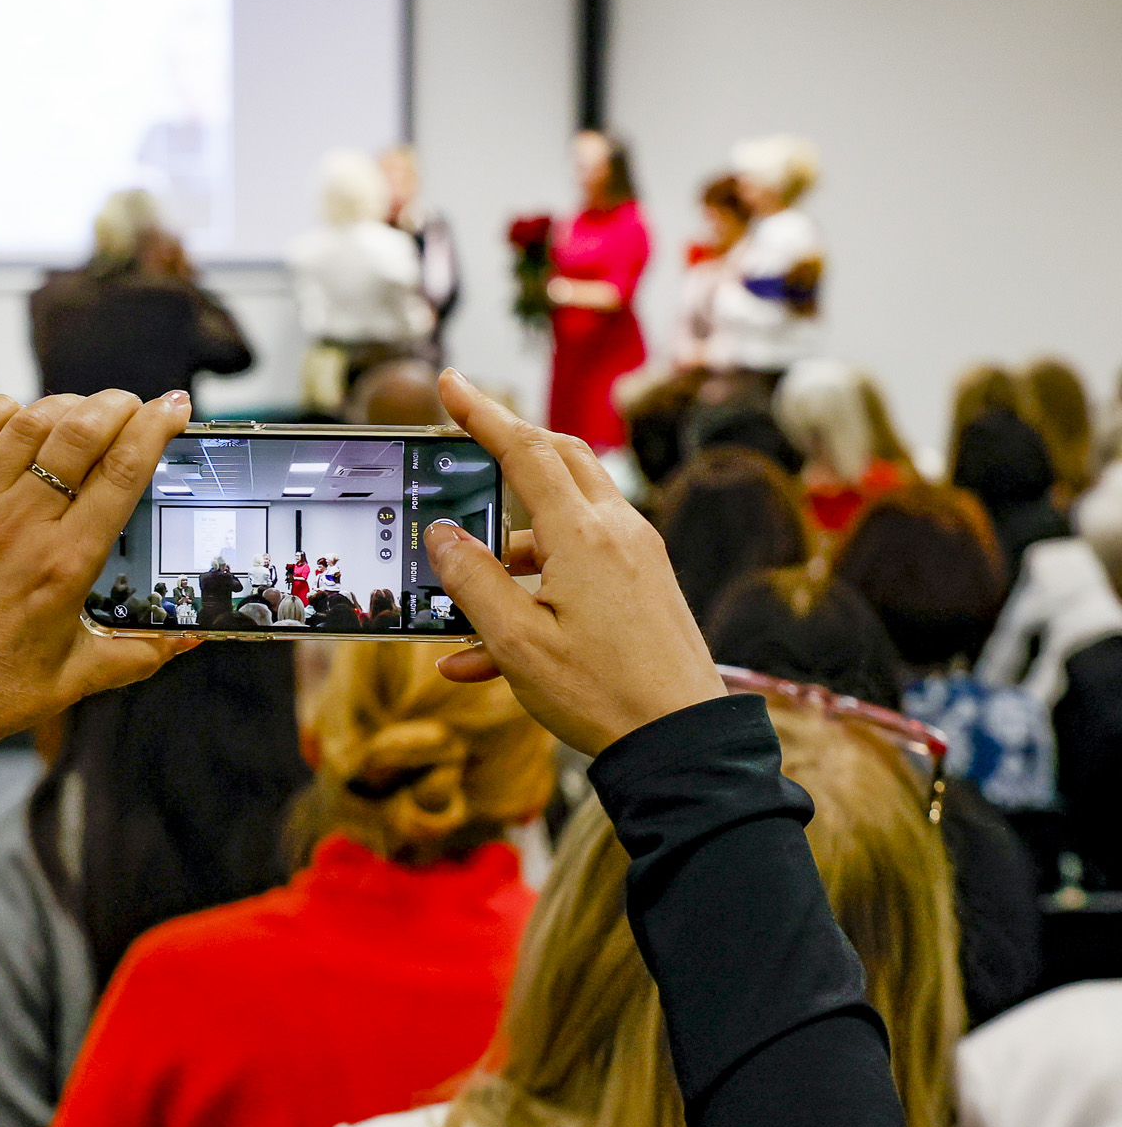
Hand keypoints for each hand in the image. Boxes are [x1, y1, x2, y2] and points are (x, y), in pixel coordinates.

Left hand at [0, 390, 196, 746]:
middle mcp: (22, 526)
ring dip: (65, 404)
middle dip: (119, 405)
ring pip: (27, 424)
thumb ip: (142, 654)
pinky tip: (17, 412)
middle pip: (81, 432)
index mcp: (67, 564)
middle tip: (136, 406)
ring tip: (85, 410)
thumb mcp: (78, 678)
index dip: (156, 427)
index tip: (174, 407)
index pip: (123, 471)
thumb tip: (193, 639)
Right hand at [425, 370, 724, 754]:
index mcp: (583, 535)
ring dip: (513, 544)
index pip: (526, 450)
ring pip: (567, 516)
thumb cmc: (601, 693)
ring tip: (465, 600)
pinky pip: (582, 565)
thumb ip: (472, 581)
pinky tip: (487, 654)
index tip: (452, 384)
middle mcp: (617, 532)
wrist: (683, 742)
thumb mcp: (517, 642)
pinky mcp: (646, 586)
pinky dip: (537, 587)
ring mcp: (637, 557)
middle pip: (560, 460)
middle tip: (467, 444)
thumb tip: (442, 535)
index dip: (483, 414)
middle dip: (510, 446)